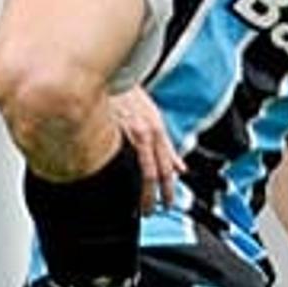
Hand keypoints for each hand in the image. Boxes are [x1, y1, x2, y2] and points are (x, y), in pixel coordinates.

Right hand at [111, 87, 182, 213]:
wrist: (110, 74)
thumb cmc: (130, 95)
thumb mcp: (153, 118)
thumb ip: (166, 146)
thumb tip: (180, 168)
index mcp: (155, 130)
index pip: (165, 167)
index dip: (167, 189)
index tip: (167, 203)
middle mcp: (144, 132)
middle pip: (153, 172)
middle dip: (153, 196)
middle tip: (149, 211)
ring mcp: (125, 133)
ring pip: (136, 168)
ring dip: (139, 191)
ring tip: (136, 206)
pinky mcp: (107, 132)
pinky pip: (116, 158)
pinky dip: (119, 174)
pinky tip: (116, 186)